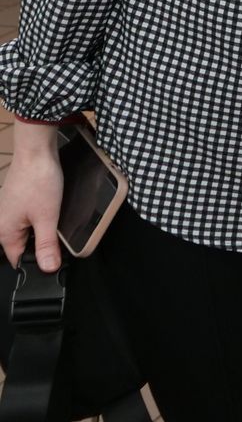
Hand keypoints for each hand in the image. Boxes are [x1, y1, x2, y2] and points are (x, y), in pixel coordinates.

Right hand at [0, 128, 65, 272]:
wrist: (37, 152)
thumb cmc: (39, 181)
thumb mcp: (48, 217)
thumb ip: (47, 245)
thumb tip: (48, 269)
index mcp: (4, 233)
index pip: (18, 261)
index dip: (37, 262)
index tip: (53, 258)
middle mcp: (1, 224)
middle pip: (22, 246)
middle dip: (40, 244)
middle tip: (56, 232)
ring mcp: (8, 212)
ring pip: (27, 231)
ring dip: (42, 229)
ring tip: (53, 217)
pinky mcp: (16, 202)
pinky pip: (27, 218)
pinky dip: (40, 217)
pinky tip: (50, 208)